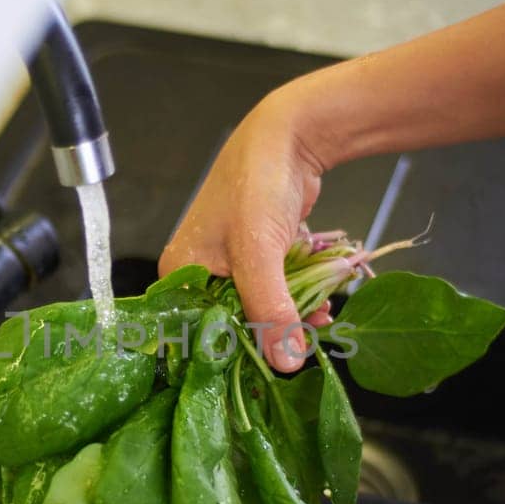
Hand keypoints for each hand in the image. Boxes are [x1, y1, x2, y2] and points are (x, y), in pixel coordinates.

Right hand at [159, 86, 330, 371]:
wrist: (291, 135)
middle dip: (271, 330)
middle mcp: (201, 269)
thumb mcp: (259, 254)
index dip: (233, 350)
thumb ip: (270, 310)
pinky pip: (278, 286)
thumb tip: (285, 365)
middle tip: (302, 345)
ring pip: (261, 304)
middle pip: (234, 318)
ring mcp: (232, 259)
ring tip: (321, 319)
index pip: (200, 327)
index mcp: (182, 271)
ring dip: (292, 314)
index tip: (267, 368)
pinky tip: (323, 305)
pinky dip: (299, 296)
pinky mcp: (260, 252)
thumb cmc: (257, 187)